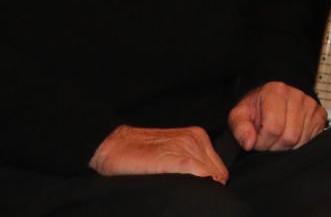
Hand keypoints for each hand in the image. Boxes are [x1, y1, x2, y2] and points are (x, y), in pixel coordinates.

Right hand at [89, 124, 227, 181]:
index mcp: (197, 136)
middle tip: (190, 194)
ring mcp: (188, 147)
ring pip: (212, 177)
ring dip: (201, 188)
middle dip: (208, 187)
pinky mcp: (178, 158)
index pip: (219, 168)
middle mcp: (196, 139)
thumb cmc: (137, 154)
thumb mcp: (170, 151)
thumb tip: (206, 184)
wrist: (111, 146)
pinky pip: (202, 175)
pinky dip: (198, 187)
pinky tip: (182, 190)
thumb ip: (190, 162)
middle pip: (219, 174)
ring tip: (182, 192)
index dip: (211, 184)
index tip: (198, 192)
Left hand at [228, 82, 326, 152]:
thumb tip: (249, 143)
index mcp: (274, 91)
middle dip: (275, 146)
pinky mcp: (319, 114)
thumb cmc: (256, 109)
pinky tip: (290, 135)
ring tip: (278, 137)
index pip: (273, 128)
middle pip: (289, 136)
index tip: (256, 140)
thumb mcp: (239, 116)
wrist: (270, 101)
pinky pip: (311, 139)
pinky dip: (300, 143)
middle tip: (268, 140)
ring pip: (301, 140)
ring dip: (287, 146)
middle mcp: (296, 94)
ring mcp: (310, 104)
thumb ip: (240, 129)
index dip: (262, 142)